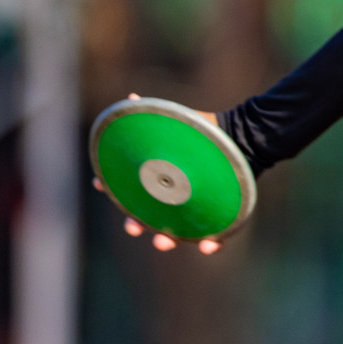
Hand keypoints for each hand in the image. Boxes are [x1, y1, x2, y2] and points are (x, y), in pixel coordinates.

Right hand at [93, 93, 222, 254]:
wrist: (242, 138)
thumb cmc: (205, 135)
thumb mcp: (179, 124)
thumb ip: (156, 115)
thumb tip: (131, 97)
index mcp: (159, 182)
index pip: (131, 191)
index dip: (114, 190)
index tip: (100, 184)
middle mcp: (173, 201)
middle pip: (149, 219)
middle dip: (136, 225)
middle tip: (132, 227)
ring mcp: (196, 210)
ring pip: (178, 234)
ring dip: (166, 240)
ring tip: (162, 241)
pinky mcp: (222, 215)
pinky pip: (216, 236)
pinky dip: (212, 244)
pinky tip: (209, 246)